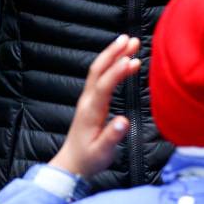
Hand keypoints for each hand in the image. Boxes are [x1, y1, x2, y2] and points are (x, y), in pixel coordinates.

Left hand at [50, 35, 140, 177]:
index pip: (104, 86)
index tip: (131, 61)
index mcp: (91, 111)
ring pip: (99, 70)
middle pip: (98, 70)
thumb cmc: (89, 158)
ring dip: (113, 54)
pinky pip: (100, 76)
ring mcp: (88, 98)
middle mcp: (88, 100)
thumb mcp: (102, 152)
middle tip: (130, 40)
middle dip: (114, 53)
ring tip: (129, 41)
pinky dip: (111, 63)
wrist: (72, 163)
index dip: (117, 72)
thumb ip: (112, 137)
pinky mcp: (91, 100)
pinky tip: (122, 58)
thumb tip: (124, 122)